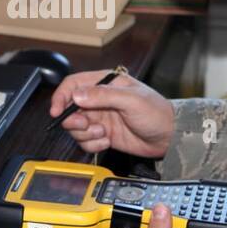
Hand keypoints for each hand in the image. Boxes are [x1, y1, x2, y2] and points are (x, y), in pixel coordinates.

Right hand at [50, 70, 174, 156]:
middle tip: (84, 125)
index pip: (74, 84)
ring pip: (76, 127)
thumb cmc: (157, 112)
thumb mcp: (131, 100)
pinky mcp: (103, 134)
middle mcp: (99, 100)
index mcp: (105, 83)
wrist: (169, 137)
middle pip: (70, 108)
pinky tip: (107, 142)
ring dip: (85, 134)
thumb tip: (77, 95)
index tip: (57, 111)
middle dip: (74, 120)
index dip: (61, 96)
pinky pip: (86, 141)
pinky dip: (93, 144)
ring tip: (103, 134)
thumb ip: (103, 96)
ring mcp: (100, 118)